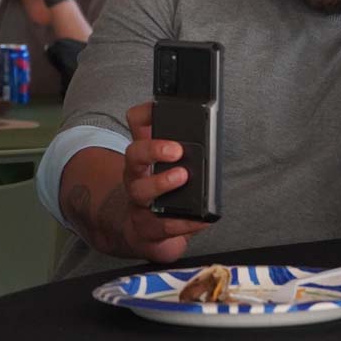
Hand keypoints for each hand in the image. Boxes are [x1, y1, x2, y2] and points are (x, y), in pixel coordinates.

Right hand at [119, 102, 209, 262]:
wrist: (140, 231)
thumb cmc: (161, 190)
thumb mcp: (169, 164)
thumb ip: (183, 146)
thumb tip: (206, 126)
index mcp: (145, 154)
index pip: (138, 124)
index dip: (146, 113)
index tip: (161, 108)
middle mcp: (137, 175)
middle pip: (134, 154)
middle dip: (153, 149)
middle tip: (176, 150)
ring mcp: (139, 203)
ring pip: (141, 191)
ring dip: (161, 182)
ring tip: (182, 177)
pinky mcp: (148, 228)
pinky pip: (164, 225)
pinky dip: (185, 222)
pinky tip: (202, 218)